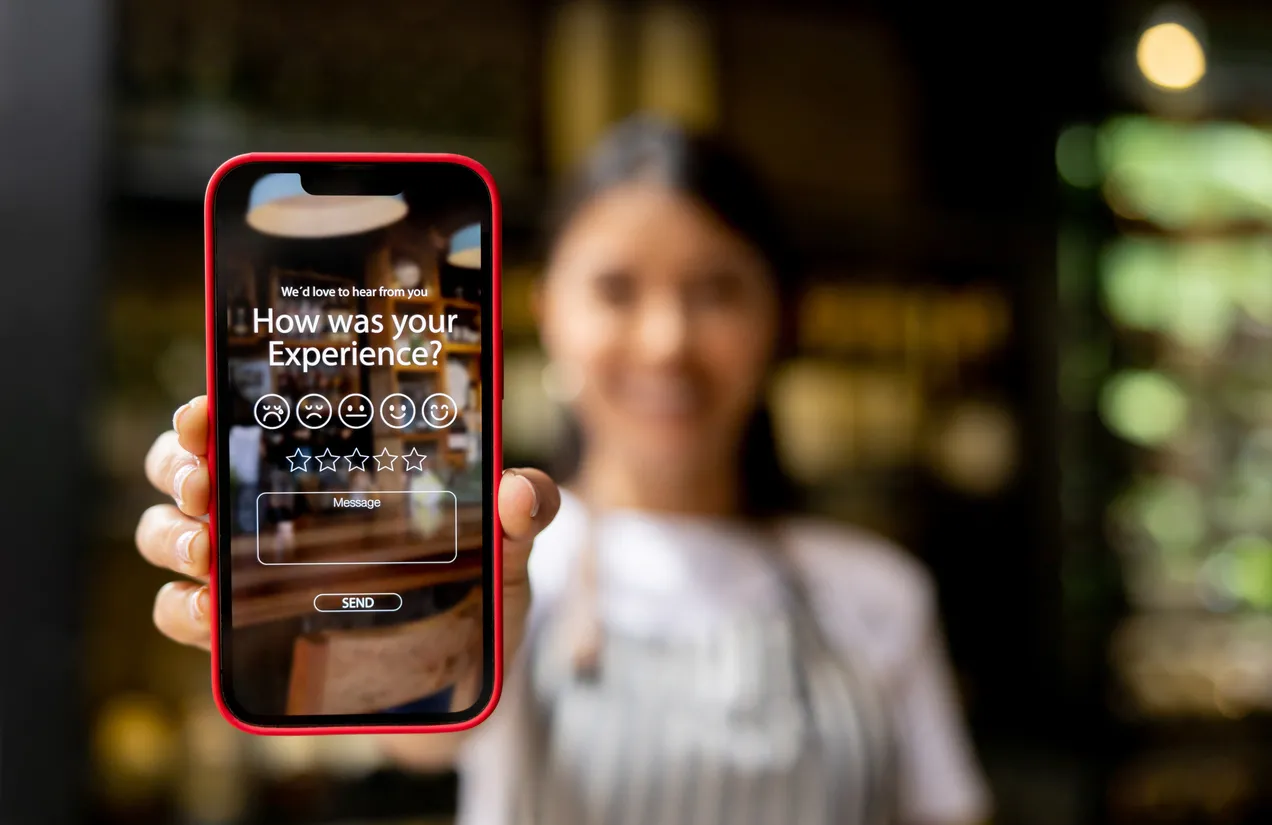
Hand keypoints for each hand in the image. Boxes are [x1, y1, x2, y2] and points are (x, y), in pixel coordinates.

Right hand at [137, 395, 559, 653]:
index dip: (212, 409)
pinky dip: (183, 610)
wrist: (465, 686)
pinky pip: (182, 614)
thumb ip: (523, 512)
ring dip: (171, 535)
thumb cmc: (477, 596)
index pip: (248, 420)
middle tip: (206, 483)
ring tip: (207, 551)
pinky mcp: (245, 636)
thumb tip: (521, 490)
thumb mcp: (509, 548)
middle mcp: (274, 513)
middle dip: (180, 465)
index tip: (207, 409)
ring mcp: (252, 573)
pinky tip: (211, 613)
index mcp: (327, 471)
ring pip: (168, 534)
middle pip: (186, 467)